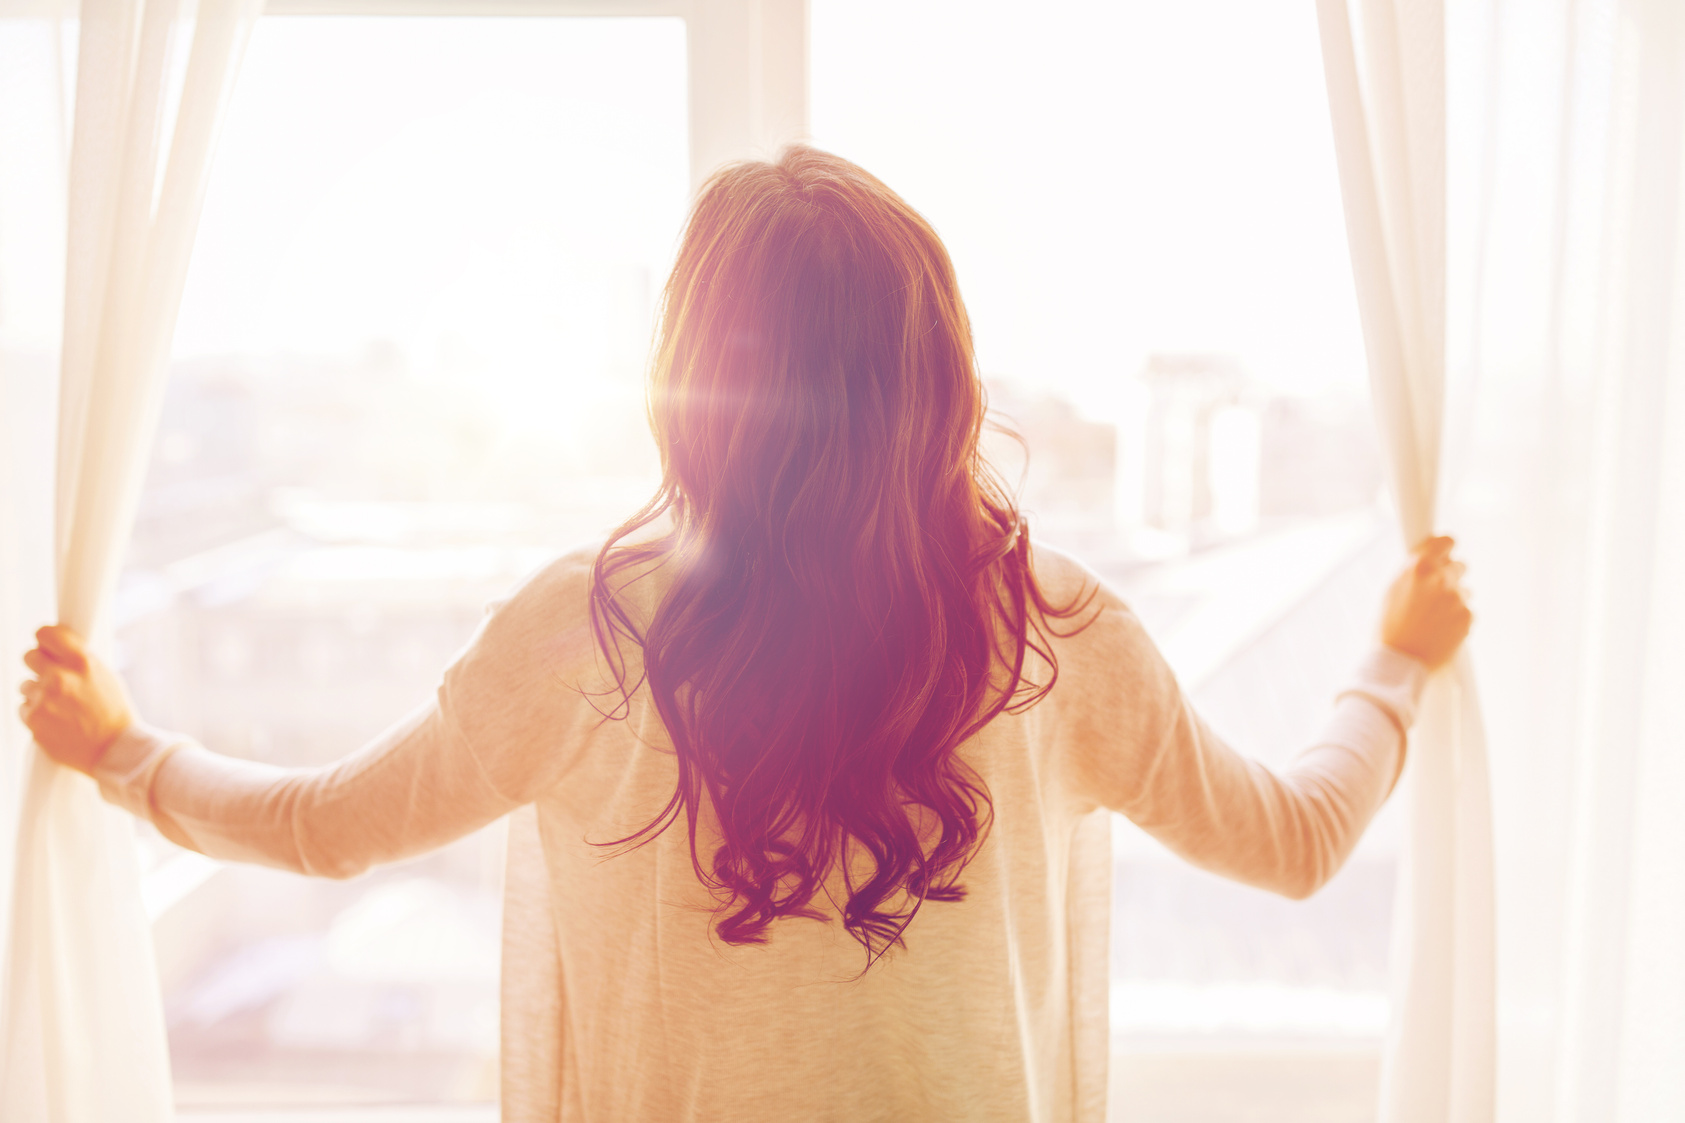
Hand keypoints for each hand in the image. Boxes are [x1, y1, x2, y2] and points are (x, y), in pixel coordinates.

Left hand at [18, 625, 134, 773]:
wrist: (114, 751)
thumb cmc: (115, 714)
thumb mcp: (107, 676)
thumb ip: (80, 661)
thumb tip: (57, 649)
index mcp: (83, 661)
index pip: (47, 633)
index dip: (46, 640)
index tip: (48, 646)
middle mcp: (61, 676)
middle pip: (29, 656)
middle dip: (39, 665)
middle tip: (52, 677)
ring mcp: (44, 699)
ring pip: (25, 685)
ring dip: (38, 693)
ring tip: (62, 708)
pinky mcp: (33, 719)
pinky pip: (24, 708)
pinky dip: (36, 713)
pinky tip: (56, 721)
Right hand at [1379, 535, 1472, 670]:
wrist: (1400, 661)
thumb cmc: (1389, 628)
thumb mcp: (1391, 591)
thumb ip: (1412, 571)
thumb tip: (1429, 559)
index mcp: (1418, 566)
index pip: (1445, 541)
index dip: (1445, 547)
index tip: (1445, 552)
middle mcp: (1440, 577)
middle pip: (1458, 565)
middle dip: (1448, 576)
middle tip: (1433, 593)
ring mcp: (1456, 597)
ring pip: (1463, 590)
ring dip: (1453, 598)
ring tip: (1433, 618)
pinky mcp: (1468, 616)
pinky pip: (1467, 610)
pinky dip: (1457, 617)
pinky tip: (1440, 629)